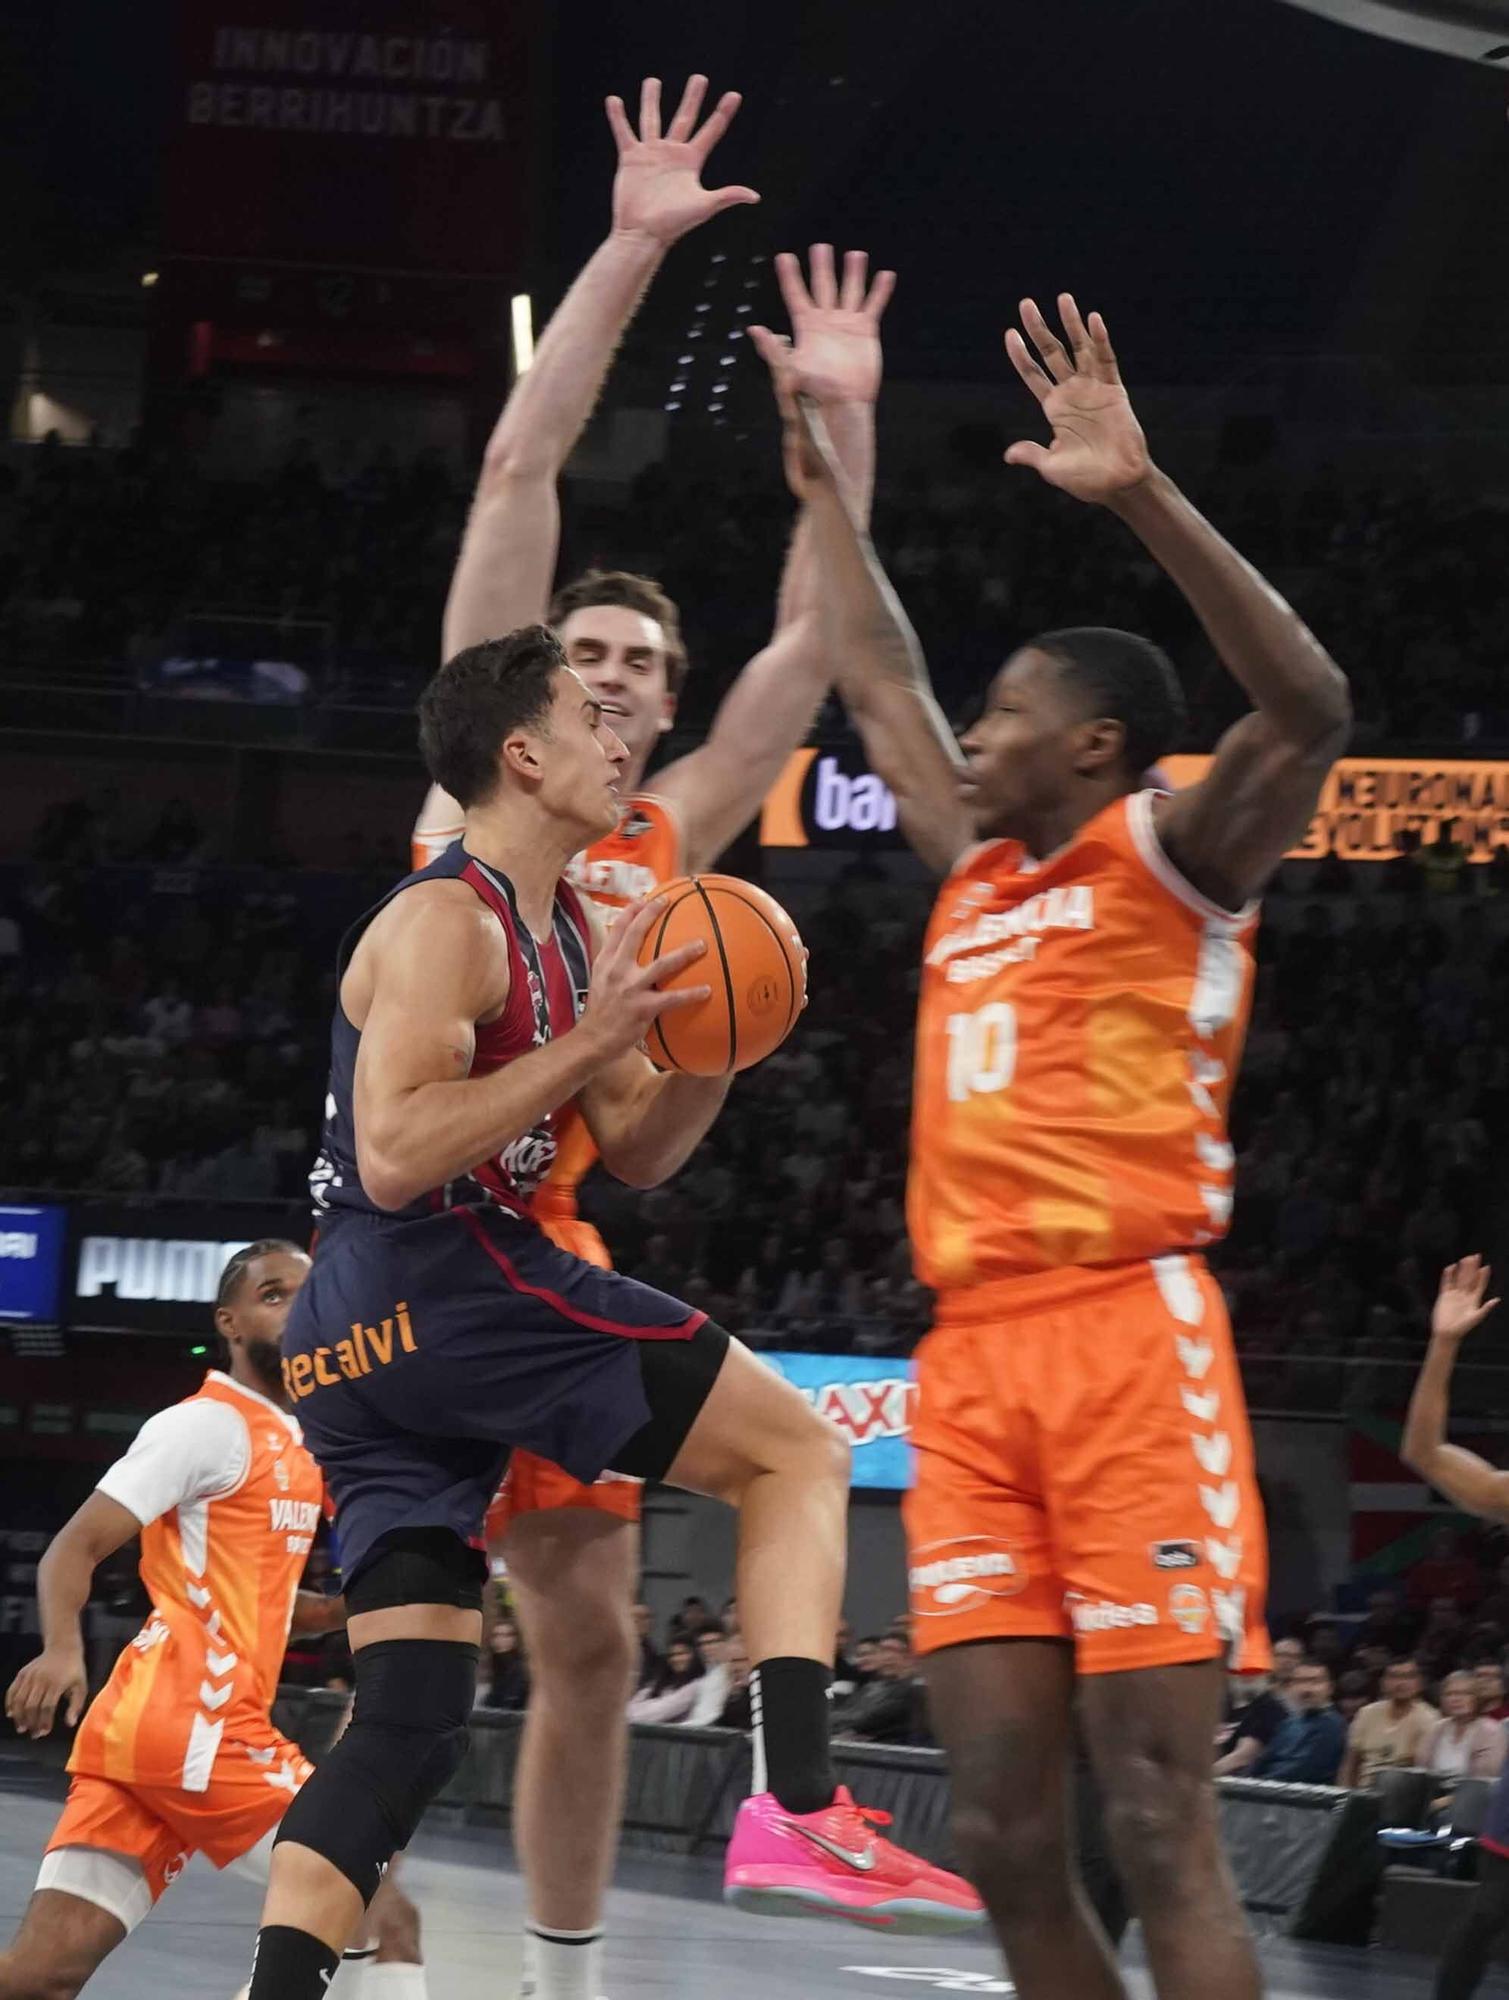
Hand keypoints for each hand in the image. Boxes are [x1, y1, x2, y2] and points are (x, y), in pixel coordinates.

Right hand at [5, 1646, 87, 1738]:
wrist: (63, 1647)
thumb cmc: (73, 1669)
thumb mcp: (81, 1686)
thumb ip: (76, 1705)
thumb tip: (70, 1723)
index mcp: (57, 1683)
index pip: (47, 1707)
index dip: (44, 1722)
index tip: (44, 1732)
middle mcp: (41, 1680)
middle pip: (32, 1706)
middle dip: (31, 1722)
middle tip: (33, 1734)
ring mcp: (30, 1676)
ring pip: (20, 1700)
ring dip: (19, 1717)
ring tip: (21, 1728)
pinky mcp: (23, 1673)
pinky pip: (12, 1690)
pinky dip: (9, 1703)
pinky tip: (11, 1714)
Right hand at [578, 898, 711, 1059]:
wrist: (592, 1040)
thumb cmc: (601, 1013)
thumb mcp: (601, 983)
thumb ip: (616, 966)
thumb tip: (635, 954)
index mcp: (605, 962)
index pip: (616, 929)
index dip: (631, 910)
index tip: (645, 897)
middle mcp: (616, 970)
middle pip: (635, 935)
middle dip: (650, 914)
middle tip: (668, 900)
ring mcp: (630, 988)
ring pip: (661, 964)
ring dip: (684, 953)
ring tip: (703, 945)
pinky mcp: (643, 1008)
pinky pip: (672, 998)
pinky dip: (691, 994)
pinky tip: (707, 990)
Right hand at [608, 76, 758, 247]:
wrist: (643, 234)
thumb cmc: (674, 224)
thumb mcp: (703, 206)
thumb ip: (727, 196)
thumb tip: (754, 196)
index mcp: (691, 161)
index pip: (711, 131)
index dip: (723, 113)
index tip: (735, 95)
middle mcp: (672, 154)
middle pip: (685, 118)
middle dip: (692, 98)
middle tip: (699, 78)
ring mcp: (651, 154)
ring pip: (652, 119)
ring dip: (651, 100)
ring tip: (652, 81)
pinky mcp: (631, 159)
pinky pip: (623, 133)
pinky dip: (618, 117)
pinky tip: (613, 100)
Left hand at [749, 246, 895, 408]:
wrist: (842, 403)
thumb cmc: (813, 390)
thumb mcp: (788, 369)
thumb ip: (773, 348)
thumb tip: (753, 329)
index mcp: (806, 326)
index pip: (796, 295)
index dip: (790, 276)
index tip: (783, 257)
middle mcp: (826, 321)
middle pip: (823, 286)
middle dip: (821, 266)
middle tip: (820, 247)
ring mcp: (847, 324)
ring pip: (850, 291)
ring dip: (853, 273)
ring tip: (855, 254)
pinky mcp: (866, 331)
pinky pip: (873, 306)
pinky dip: (879, 291)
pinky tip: (885, 275)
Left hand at [1003, 295, 1151, 503]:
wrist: (1118, 484)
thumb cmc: (1085, 480)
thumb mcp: (1052, 468)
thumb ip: (1032, 455)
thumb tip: (1008, 455)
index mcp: (1054, 408)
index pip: (1033, 374)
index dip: (1021, 355)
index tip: (1010, 334)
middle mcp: (1072, 393)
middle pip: (1052, 353)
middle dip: (1039, 329)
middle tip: (1026, 304)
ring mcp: (1093, 389)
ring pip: (1080, 349)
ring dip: (1071, 324)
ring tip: (1063, 298)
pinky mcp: (1114, 391)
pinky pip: (1107, 361)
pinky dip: (1100, 341)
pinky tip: (1093, 320)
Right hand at [1431, 1256, 1499, 1344]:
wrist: (1447, 1333)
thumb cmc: (1463, 1327)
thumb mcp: (1476, 1318)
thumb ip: (1486, 1308)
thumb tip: (1497, 1299)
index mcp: (1474, 1300)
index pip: (1479, 1285)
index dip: (1483, 1276)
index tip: (1486, 1267)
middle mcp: (1465, 1295)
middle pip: (1469, 1279)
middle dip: (1472, 1268)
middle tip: (1476, 1256)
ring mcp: (1454, 1294)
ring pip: (1459, 1278)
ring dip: (1462, 1269)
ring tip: (1465, 1259)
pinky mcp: (1444, 1295)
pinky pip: (1446, 1283)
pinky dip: (1448, 1275)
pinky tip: (1450, 1267)